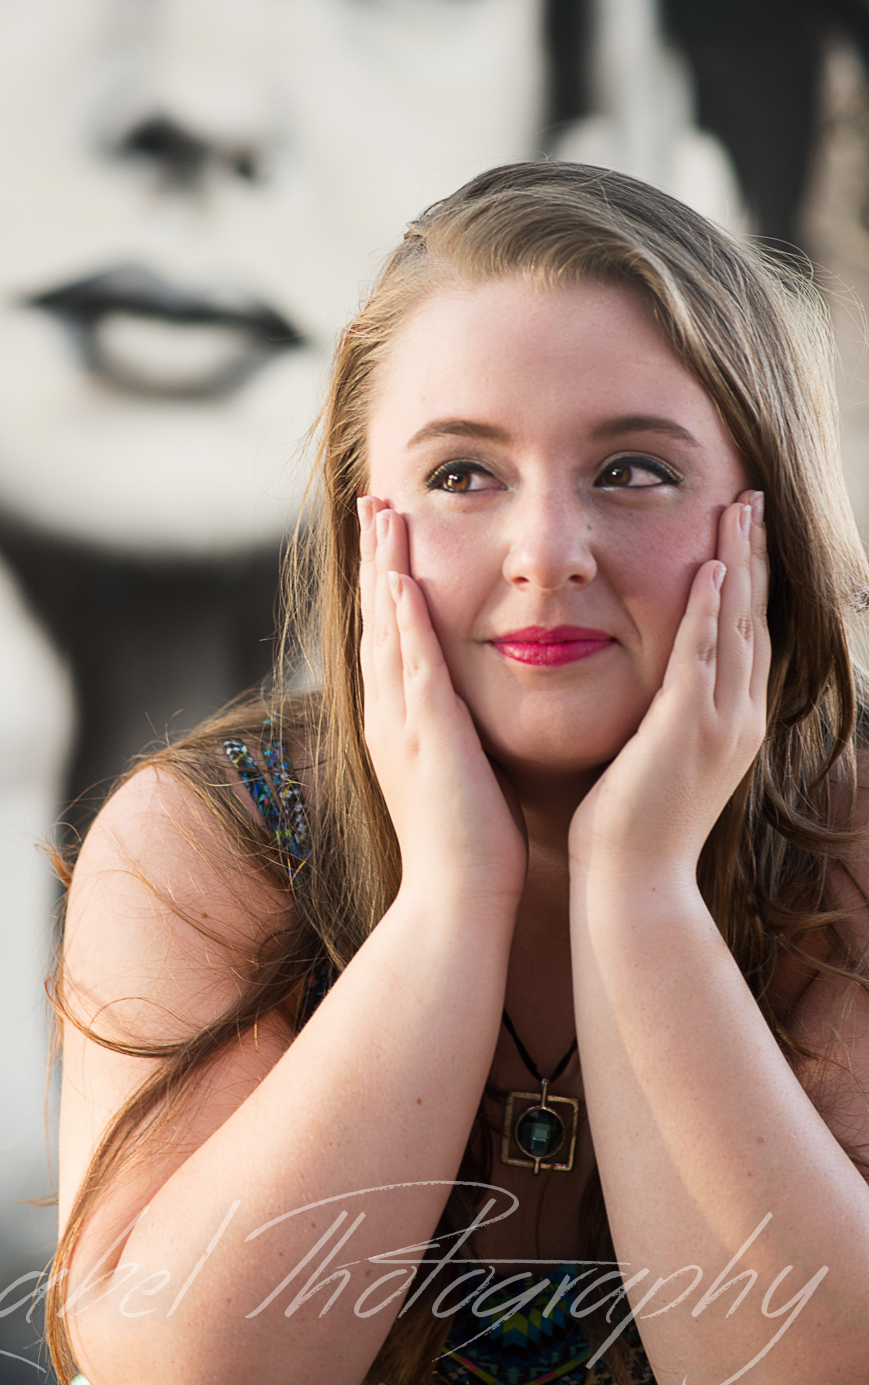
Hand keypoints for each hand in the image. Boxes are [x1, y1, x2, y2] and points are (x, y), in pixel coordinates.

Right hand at [359, 496, 527, 902]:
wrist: (457, 904)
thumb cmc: (471, 849)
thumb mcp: (461, 775)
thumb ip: (460, 737)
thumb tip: (474, 715)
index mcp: (399, 723)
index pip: (388, 637)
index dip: (385, 584)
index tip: (388, 536)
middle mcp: (388, 716)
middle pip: (375, 619)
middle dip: (374, 558)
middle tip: (370, 501)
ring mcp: (401, 725)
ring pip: (385, 629)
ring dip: (383, 568)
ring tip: (380, 514)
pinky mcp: (426, 737)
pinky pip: (411, 667)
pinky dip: (405, 621)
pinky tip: (404, 579)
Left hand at [568, 490, 769, 880]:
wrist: (632, 885)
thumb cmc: (630, 828)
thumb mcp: (657, 759)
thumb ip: (663, 717)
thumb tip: (654, 689)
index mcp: (730, 723)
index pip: (746, 633)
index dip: (749, 578)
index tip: (745, 529)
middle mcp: (737, 718)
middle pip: (754, 616)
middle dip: (754, 555)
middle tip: (752, 499)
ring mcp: (718, 725)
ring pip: (738, 625)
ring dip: (739, 563)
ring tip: (739, 509)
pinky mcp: (686, 731)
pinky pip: (703, 657)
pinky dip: (709, 611)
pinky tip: (709, 568)